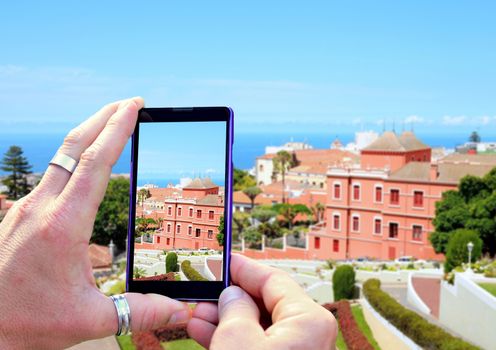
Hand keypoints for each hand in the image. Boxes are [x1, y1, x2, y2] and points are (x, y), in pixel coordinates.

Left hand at [0, 98, 190, 348]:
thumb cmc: (26, 324)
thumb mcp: (90, 319)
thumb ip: (140, 309)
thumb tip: (180, 309)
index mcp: (63, 225)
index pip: (95, 163)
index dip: (117, 130)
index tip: (135, 106)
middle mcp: (41, 208)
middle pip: (74, 146)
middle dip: (104, 117)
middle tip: (130, 103)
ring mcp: (25, 209)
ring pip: (60, 157)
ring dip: (88, 134)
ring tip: (111, 124)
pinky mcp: (19, 216)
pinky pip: (51, 174)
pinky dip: (74, 158)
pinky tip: (85, 166)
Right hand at [188, 254, 336, 348]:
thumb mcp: (237, 340)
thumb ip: (234, 308)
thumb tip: (233, 294)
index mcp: (309, 320)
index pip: (273, 279)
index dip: (243, 268)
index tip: (222, 261)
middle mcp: (310, 335)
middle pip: (266, 303)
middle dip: (230, 298)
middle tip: (204, 294)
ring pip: (260, 326)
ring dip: (227, 320)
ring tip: (198, 316)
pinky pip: (260, 345)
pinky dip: (236, 339)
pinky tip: (207, 333)